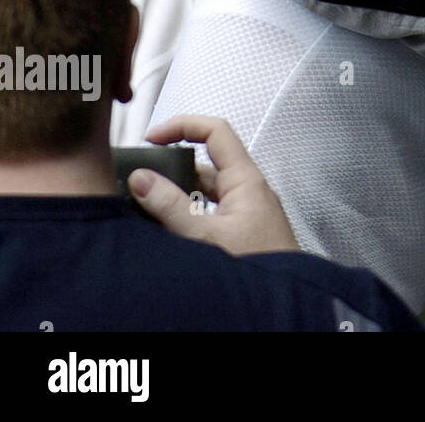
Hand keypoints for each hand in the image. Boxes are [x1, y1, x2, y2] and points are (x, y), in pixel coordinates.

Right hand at [127, 115, 298, 255]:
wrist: (284, 298)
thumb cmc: (259, 265)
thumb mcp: (207, 236)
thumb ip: (172, 207)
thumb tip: (141, 179)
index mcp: (246, 179)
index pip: (216, 132)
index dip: (184, 126)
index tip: (152, 137)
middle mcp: (247, 190)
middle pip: (204, 163)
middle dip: (171, 168)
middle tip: (139, 179)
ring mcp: (244, 211)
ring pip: (203, 192)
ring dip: (175, 195)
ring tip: (142, 205)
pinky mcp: (239, 231)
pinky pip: (207, 213)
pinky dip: (185, 215)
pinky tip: (164, 229)